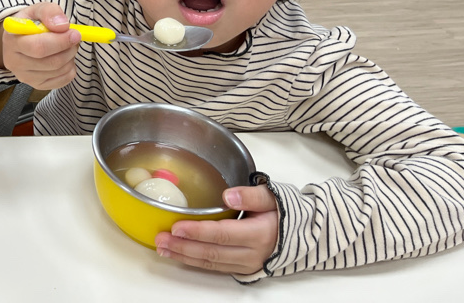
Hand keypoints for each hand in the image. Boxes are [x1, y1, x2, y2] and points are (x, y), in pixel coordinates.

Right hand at [0, 3, 78, 89]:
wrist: (20, 40)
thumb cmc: (30, 24)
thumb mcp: (36, 10)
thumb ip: (49, 11)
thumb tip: (63, 26)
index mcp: (11, 40)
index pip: (38, 47)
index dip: (60, 41)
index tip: (74, 33)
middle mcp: (14, 62)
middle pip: (51, 62)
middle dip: (69, 49)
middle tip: (75, 38)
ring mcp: (24, 76)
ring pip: (59, 71)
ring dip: (71, 57)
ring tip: (67, 45)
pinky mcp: (36, 85)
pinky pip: (63, 81)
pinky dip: (70, 69)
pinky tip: (64, 58)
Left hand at [154, 185, 278, 274]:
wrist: (302, 236)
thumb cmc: (282, 213)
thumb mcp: (272, 197)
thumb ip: (250, 195)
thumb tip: (228, 195)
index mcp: (259, 234)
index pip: (223, 234)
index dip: (198, 232)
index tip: (176, 227)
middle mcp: (252, 254)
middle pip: (212, 252)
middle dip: (184, 247)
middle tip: (161, 239)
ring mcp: (246, 264)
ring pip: (211, 263)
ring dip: (185, 256)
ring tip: (162, 248)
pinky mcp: (241, 269)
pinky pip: (215, 267)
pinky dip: (194, 262)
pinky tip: (178, 255)